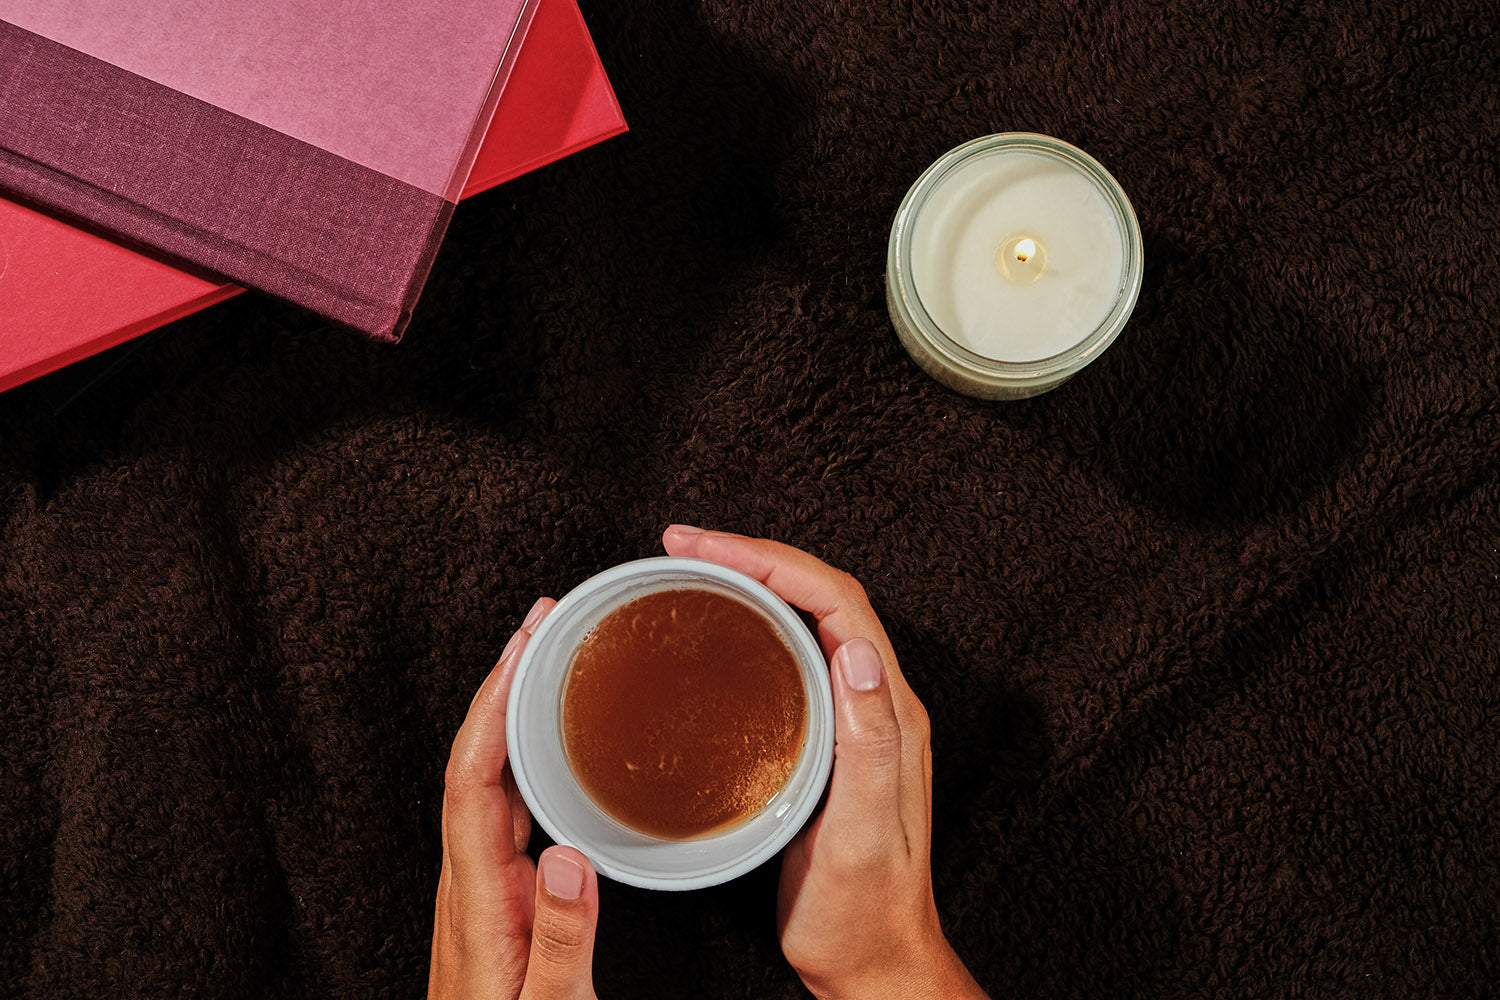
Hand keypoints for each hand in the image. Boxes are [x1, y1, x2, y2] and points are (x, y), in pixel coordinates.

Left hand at [430, 598, 601, 999]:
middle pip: (476, 760)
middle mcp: (471, 880)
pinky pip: (508, 806)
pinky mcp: (499, 895)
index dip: (493, 706)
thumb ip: (559, 938)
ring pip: (490, 778)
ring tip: (550, 663)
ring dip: (513, 715)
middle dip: (504, 685)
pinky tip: (555, 746)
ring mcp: (481, 886)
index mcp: (477, 897)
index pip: (472, 777)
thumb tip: (571, 856)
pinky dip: (527, 757)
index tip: (522, 650)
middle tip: (542, 626)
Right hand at [662, 527, 988, 999]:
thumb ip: (871, 741)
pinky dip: (747, 628)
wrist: (870, 959)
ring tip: (692, 567)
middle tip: (683, 544)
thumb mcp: (866, 831)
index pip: (836, 600)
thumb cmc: (864, 908)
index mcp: (888, 709)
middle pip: (817, 595)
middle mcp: (872, 701)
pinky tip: (712, 636)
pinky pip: (787, 659)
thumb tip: (858, 652)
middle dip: (751, 555)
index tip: (707, 547)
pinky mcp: (821, 740)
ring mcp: (847, 718)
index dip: (771, 559)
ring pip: (801, 620)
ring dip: (749, 582)